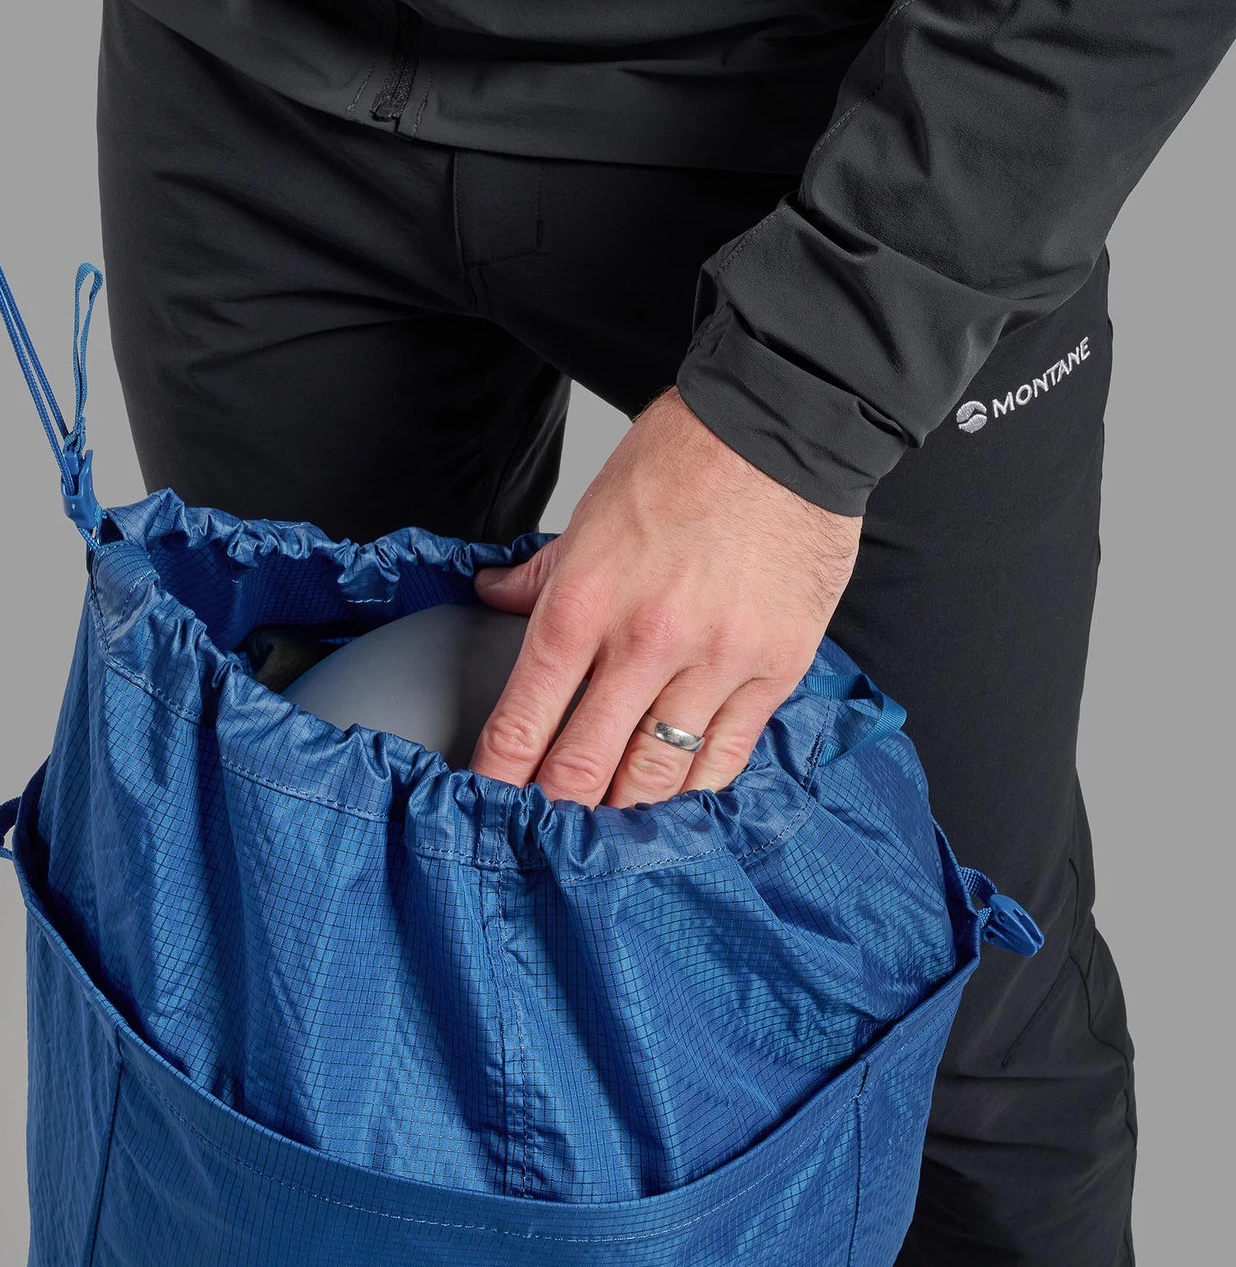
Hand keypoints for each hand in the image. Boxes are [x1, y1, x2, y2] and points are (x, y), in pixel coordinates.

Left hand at [470, 389, 860, 805]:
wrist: (781, 429)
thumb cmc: (683, 460)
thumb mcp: (588, 514)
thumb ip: (539, 573)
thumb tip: (492, 597)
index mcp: (584, 603)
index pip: (523, 719)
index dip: (498, 777)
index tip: (486, 805)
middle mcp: (643, 644)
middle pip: (584, 766)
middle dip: (555, 811)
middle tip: (541, 836)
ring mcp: (713, 663)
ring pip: (657, 775)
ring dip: (624, 812)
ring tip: (605, 831)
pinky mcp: (773, 669)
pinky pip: (727, 756)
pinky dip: (695, 788)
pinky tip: (677, 802)